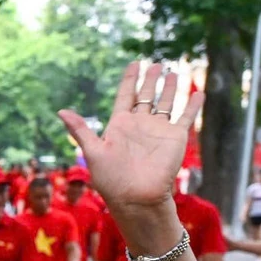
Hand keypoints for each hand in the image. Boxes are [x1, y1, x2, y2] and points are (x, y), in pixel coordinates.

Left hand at [58, 62, 204, 211]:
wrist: (136, 196)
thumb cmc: (112, 178)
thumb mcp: (93, 151)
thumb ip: (80, 130)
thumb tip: (61, 111)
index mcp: (119, 125)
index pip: (126, 95)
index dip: (130, 79)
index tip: (134, 63)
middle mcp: (140, 125)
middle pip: (147, 96)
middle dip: (150, 80)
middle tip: (156, 64)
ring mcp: (158, 130)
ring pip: (166, 103)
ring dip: (170, 89)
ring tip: (173, 72)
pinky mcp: (175, 138)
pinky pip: (186, 118)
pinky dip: (193, 106)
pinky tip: (199, 93)